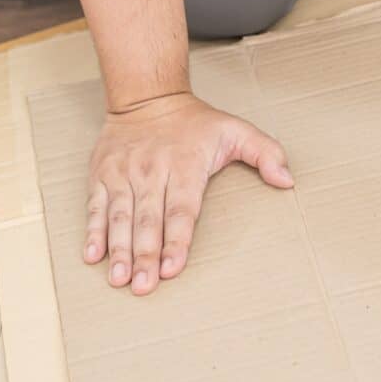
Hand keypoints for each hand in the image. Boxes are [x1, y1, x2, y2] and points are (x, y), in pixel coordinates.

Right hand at [84, 93, 293, 295]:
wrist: (147, 96)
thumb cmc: (195, 122)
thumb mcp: (236, 130)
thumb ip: (266, 153)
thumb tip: (287, 180)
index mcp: (184, 165)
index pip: (181, 210)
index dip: (177, 240)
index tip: (172, 267)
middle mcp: (151, 172)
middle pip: (148, 220)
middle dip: (144, 255)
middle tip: (143, 286)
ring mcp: (123, 174)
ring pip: (120, 217)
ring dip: (119, 249)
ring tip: (119, 279)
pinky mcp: (102, 175)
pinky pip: (95, 206)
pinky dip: (94, 231)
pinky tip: (93, 255)